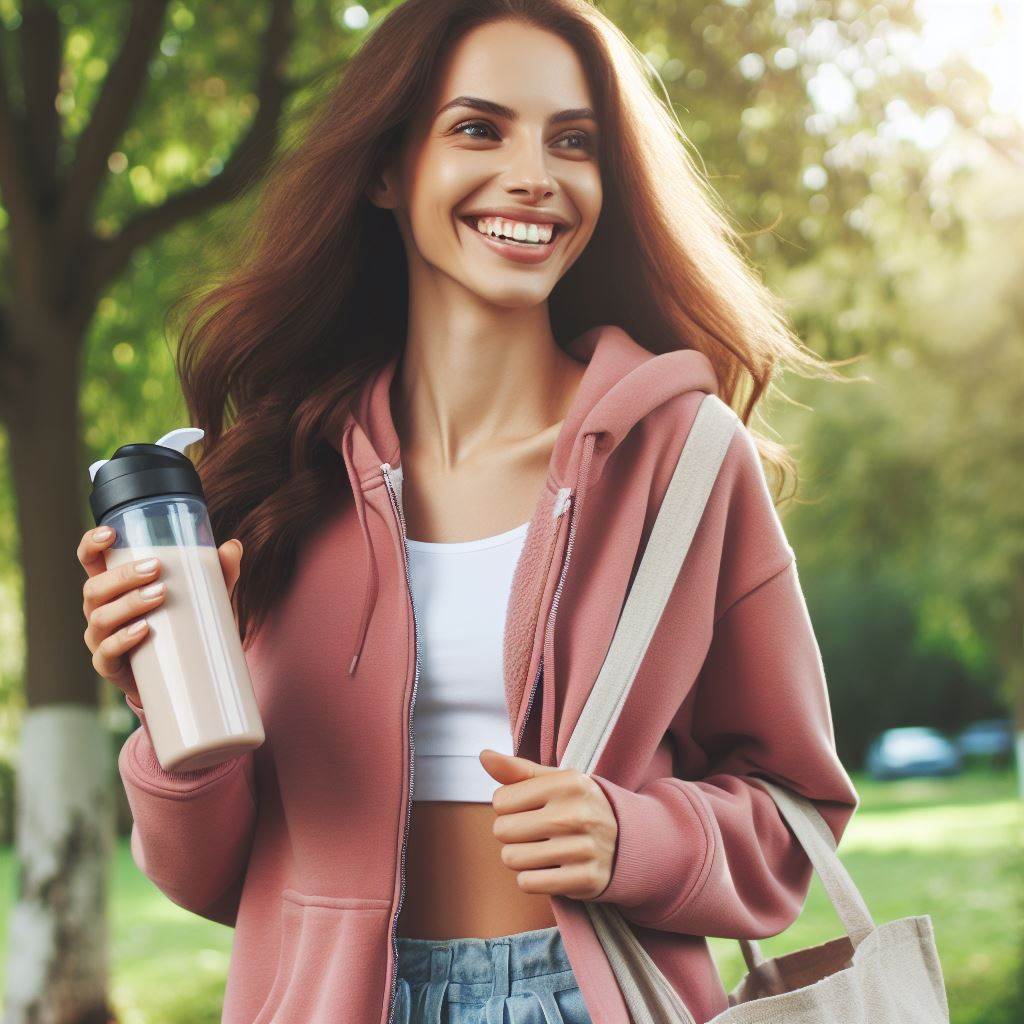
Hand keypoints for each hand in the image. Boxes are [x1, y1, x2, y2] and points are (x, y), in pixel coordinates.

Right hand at [79, 527, 243, 704]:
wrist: (178, 674)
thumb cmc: (181, 624)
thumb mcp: (200, 596)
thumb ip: (216, 571)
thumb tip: (234, 546)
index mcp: (113, 587)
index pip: (90, 561)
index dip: (91, 544)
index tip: (110, 532)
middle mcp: (99, 609)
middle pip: (94, 587)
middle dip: (123, 575)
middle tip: (156, 567)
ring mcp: (100, 638)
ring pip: (100, 617)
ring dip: (128, 604)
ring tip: (160, 595)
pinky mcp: (109, 666)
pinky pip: (106, 653)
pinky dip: (123, 640)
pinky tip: (143, 630)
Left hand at [479, 749, 617, 899]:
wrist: (625, 840)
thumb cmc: (577, 806)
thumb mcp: (554, 781)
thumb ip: (517, 770)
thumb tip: (484, 756)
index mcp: (568, 783)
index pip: (501, 800)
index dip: (508, 807)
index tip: (529, 808)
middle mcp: (576, 814)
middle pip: (502, 830)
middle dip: (511, 833)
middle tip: (534, 831)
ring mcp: (582, 848)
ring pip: (512, 858)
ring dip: (520, 857)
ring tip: (541, 849)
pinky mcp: (584, 879)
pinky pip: (528, 883)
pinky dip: (531, 878)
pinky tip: (549, 868)